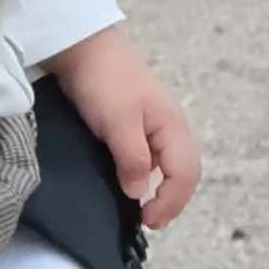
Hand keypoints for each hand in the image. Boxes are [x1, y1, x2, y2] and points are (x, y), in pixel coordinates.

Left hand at [50, 25, 201, 224]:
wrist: (82, 46)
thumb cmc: (102, 81)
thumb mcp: (117, 123)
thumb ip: (132, 159)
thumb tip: (138, 193)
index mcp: (172, 127)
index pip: (186, 175)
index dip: (171, 203)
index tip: (146, 221)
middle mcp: (171, 127)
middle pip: (185, 172)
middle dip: (172, 201)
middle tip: (149, 222)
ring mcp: (156, 123)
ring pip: (170, 164)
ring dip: (163, 189)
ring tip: (142, 207)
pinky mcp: (138, 121)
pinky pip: (154, 155)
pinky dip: (149, 175)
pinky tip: (131, 182)